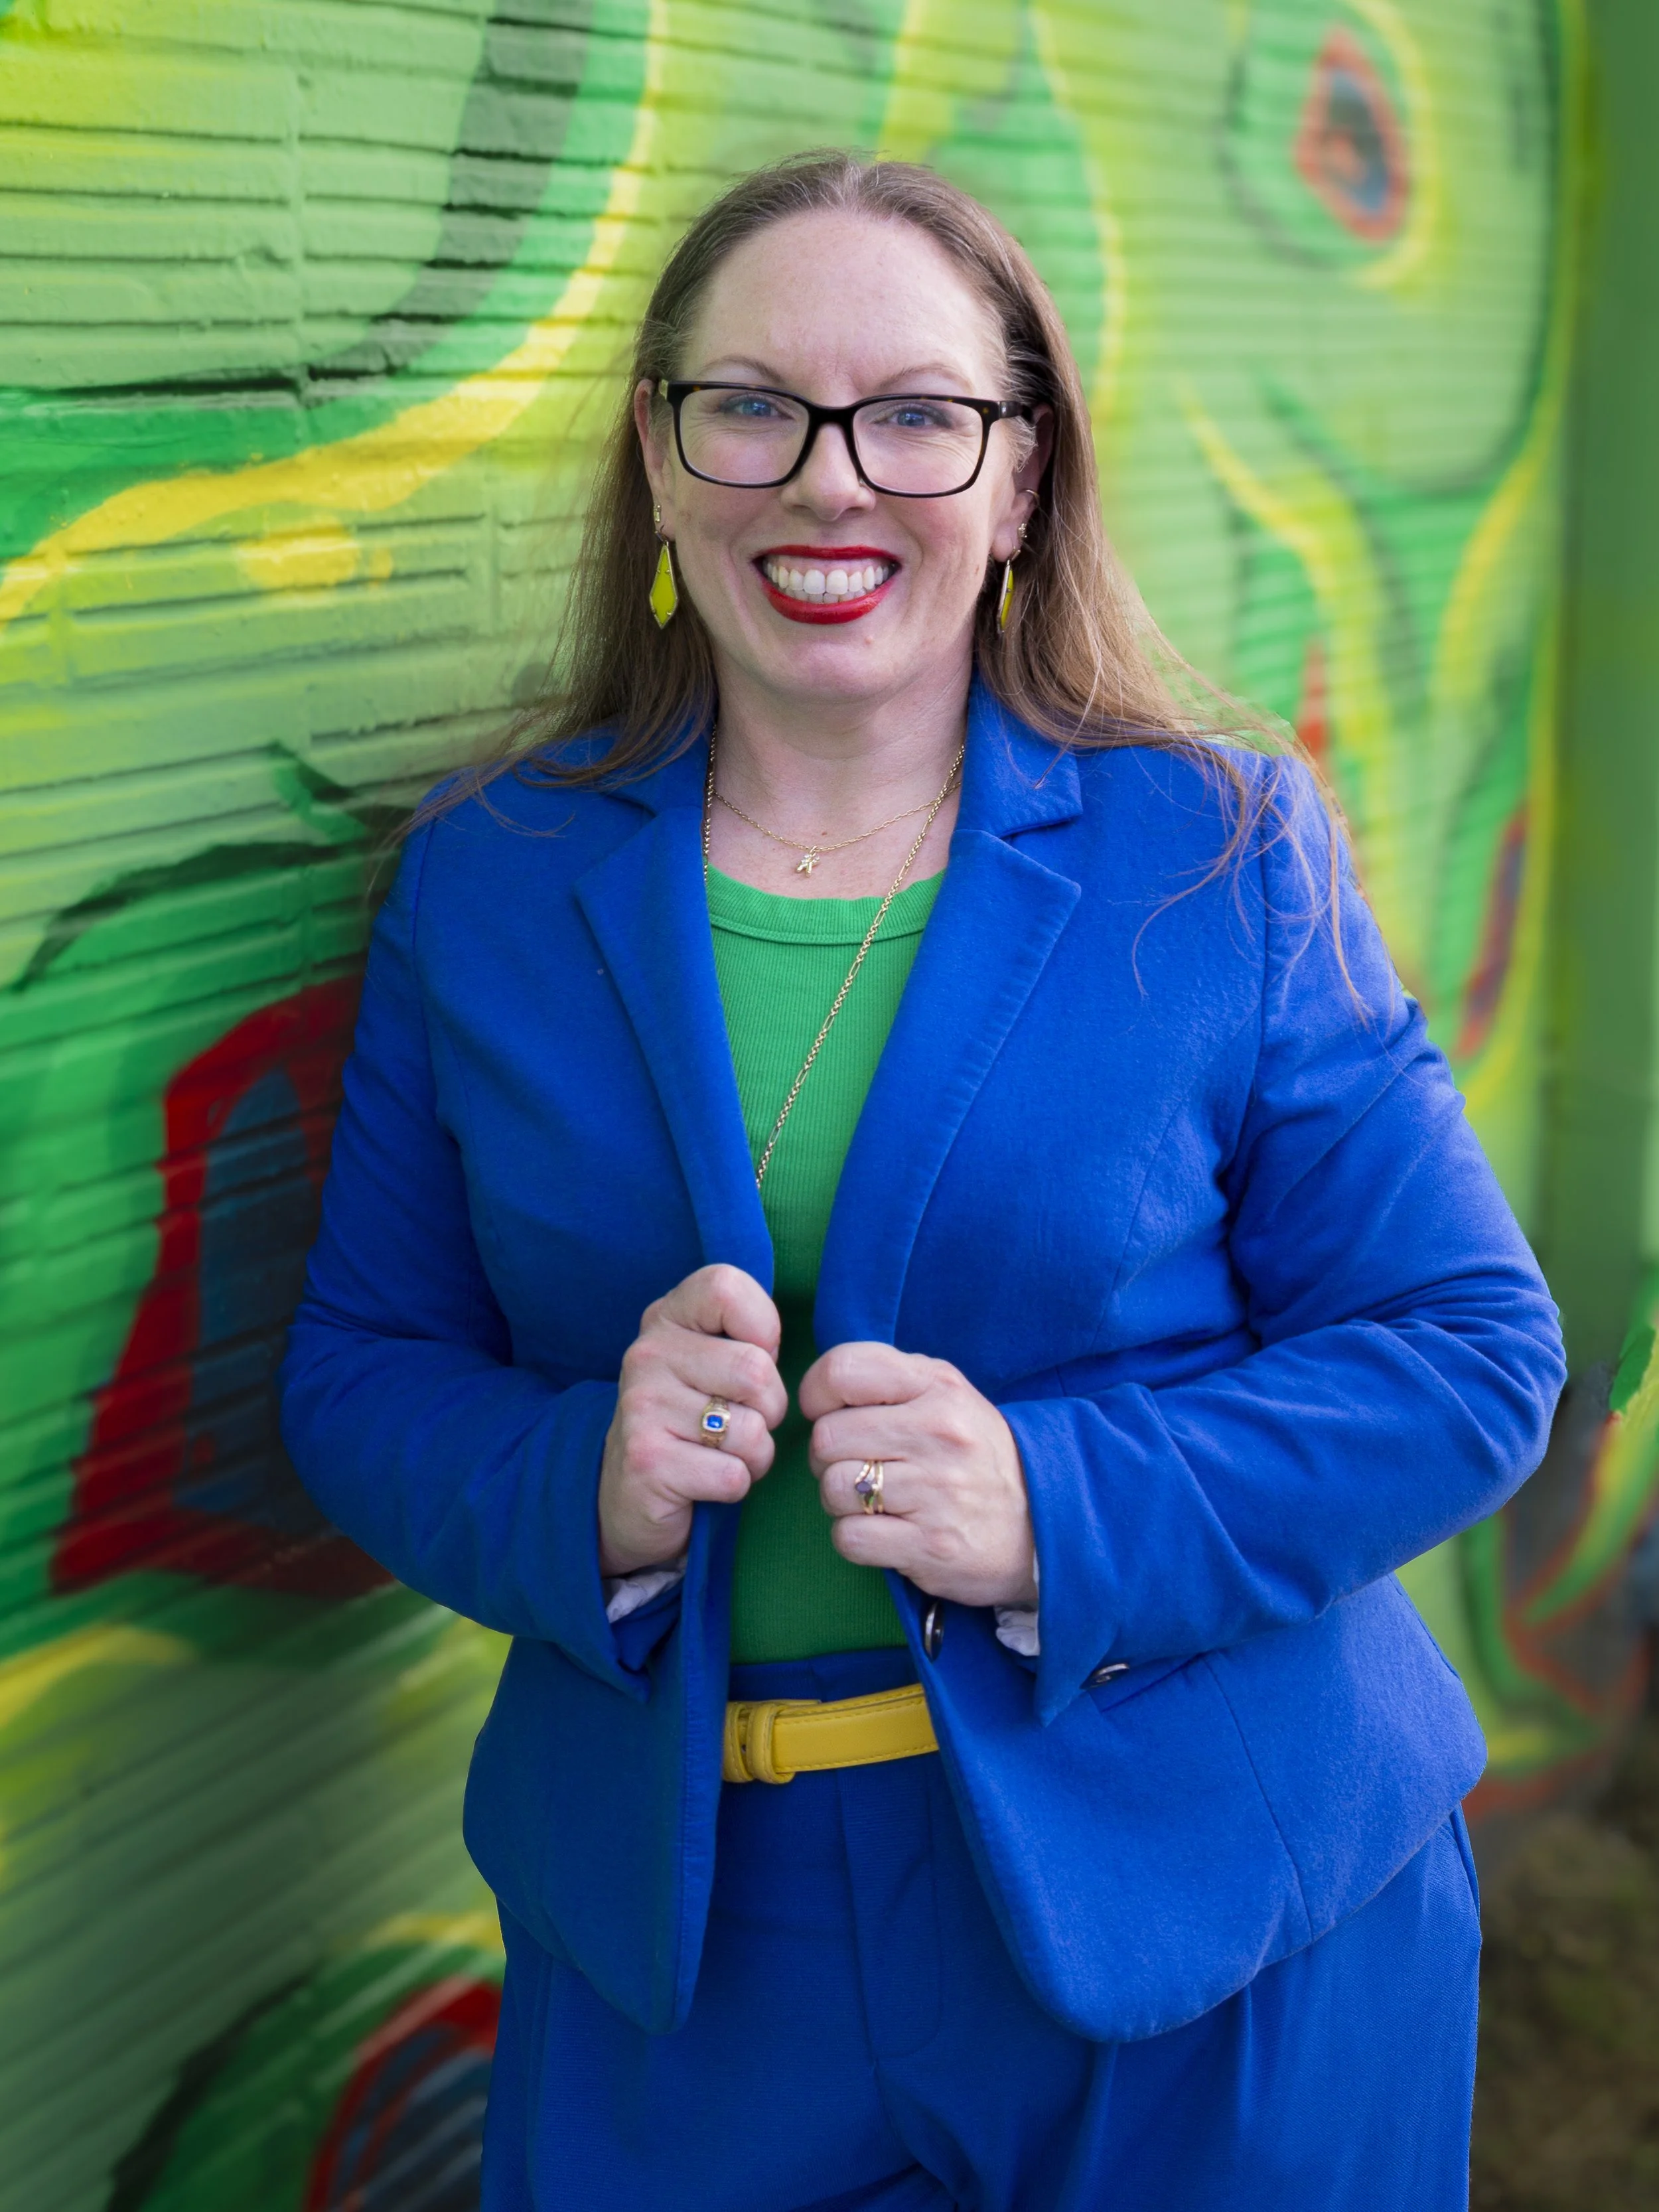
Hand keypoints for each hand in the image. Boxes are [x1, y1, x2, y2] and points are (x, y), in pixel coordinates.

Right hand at [598, 1265, 786, 1576]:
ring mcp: (642, 1407)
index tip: (754, 1358)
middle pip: (756, 1370)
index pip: (727, 1288)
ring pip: (751, 1430)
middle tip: (741, 1422)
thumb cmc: (693, 1421)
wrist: (630, 1497)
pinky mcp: (647, 1462)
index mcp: (666, 1318)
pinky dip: (736, 1486)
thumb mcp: (710, 1362)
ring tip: (722, 1454)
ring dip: (755, 1455)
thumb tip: (777, 1343)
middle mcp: (646, 1354)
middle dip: (770, 1409)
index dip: (762, 1328)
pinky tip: (705, 1482)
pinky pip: (733, 1474)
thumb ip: (744, 1337)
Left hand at [800, 1343, 1037, 1608]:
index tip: (828, 1413)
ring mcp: (937, 1491)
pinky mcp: (931, 1545)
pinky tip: (884, 1531)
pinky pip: (848, 1537)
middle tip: (856, 1466)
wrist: (1040, 1523)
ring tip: (874, 1501)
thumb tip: (819, 1388)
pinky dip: (855, 1539)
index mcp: (939, 1387)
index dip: (817, 1394)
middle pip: (827, 1438)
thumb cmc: (973, 1455)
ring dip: (840, 1501)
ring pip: (832, 1488)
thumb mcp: (947, 1396)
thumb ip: (890, 1379)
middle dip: (828, 1457)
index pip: (843, 1371)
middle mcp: (940, 1433)